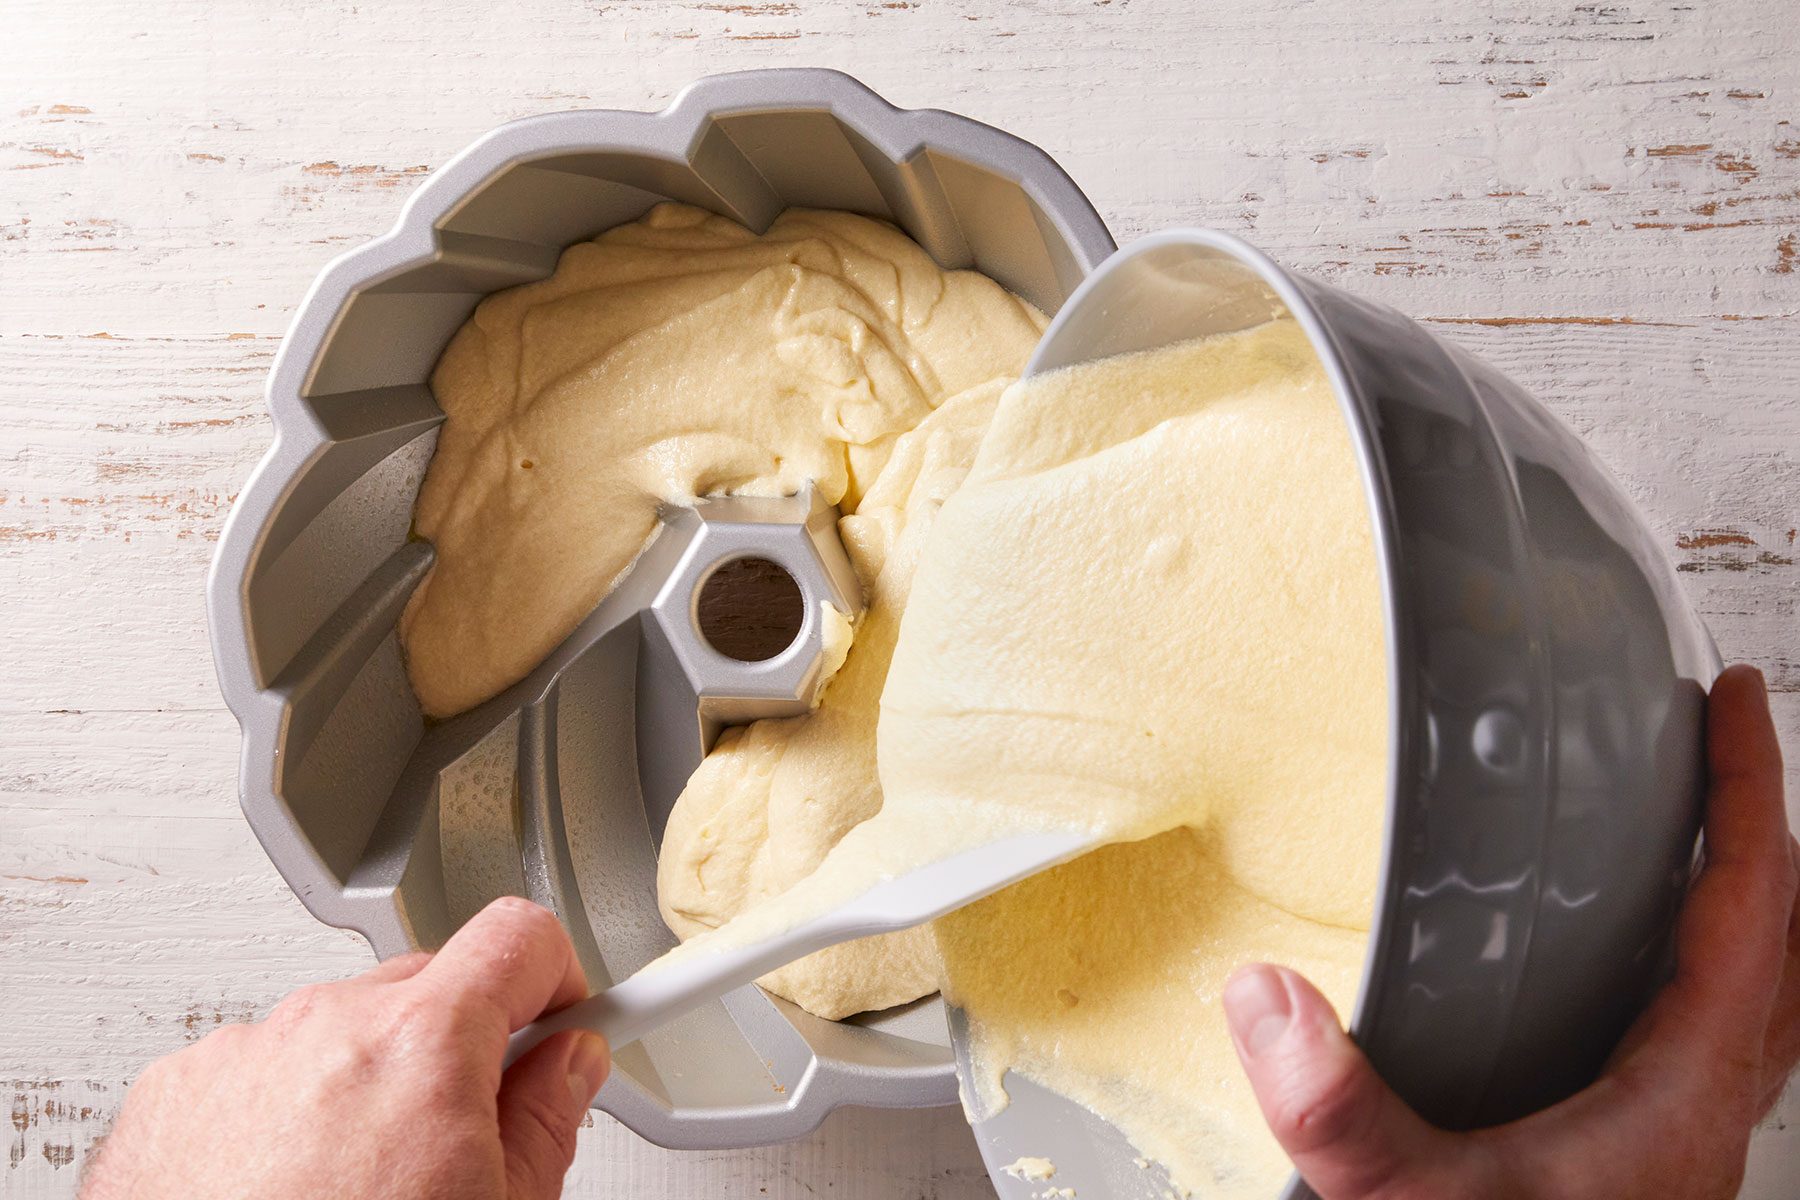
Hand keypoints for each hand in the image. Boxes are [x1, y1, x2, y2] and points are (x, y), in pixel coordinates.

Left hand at [81, 897, 608, 1199]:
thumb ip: (545, 1122)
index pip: (521, 939)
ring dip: (367, 1081)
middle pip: (427, 986)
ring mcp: (242, 1054)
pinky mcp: (175, 1092)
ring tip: (361, 1186)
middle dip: (459, 1045)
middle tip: (465, 1138)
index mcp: (422, 1045)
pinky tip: (292, 1190)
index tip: (562, 1021)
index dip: (557, 980)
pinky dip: (285, 1113)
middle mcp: (326, 1024)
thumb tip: (566, 1066)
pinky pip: (261, 1069)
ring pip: (340, 1030)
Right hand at [1223, 663, 1799, 1198]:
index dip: (1750, 791)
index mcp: (1685, 1091)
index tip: (1737, 703)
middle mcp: (1707, 1109)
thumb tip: (1268, 999)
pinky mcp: (1647, 1161)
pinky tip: (1618, 968)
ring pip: (1759, 989)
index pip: (1755, 905)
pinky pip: (1709, 1032)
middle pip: (1780, 937)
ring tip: (1681, 833)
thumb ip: (1342, 1114)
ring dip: (1740, 895)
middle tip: (1717, 747)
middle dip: (1756, 826)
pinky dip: (1697, 963)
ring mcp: (1684, 1138)